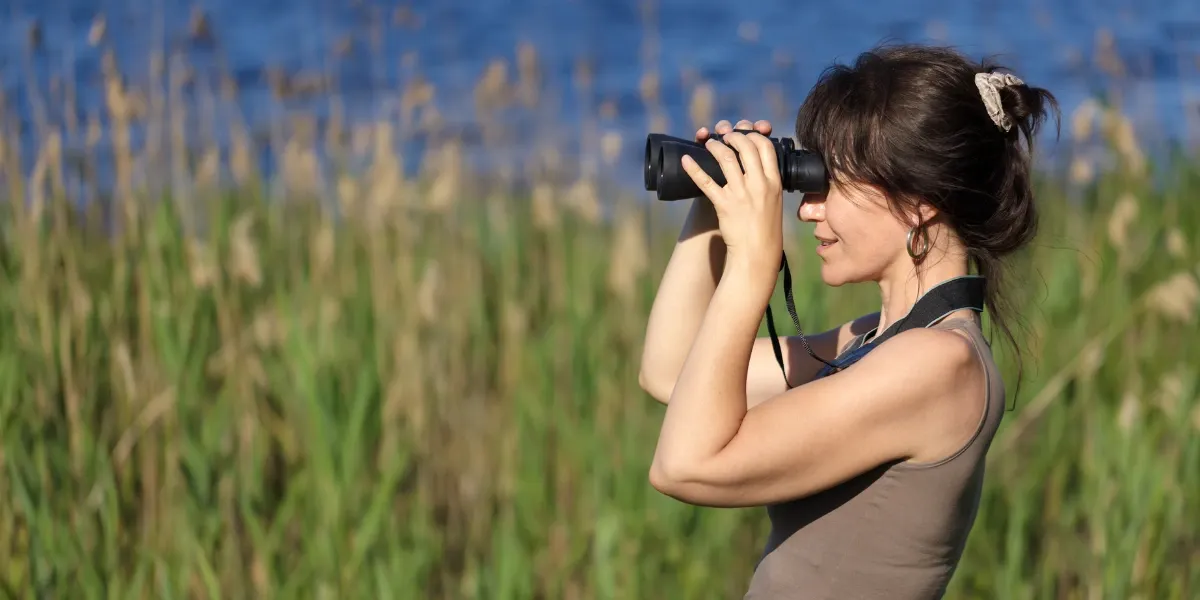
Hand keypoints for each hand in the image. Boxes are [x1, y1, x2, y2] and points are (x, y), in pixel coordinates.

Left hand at [683, 119, 782, 276]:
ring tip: (708, 143)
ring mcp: (740, 193)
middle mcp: (759, 184)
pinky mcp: (724, 204)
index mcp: (774, 182)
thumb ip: (767, 181)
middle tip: (724, 136)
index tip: (744, 134)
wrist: (757, 252)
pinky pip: (706, 181)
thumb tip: (757, 164)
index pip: (765, 146)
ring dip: (714, 146)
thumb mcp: (774, 200)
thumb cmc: (766, 228)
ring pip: (725, 158)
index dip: (753, 135)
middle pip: (745, 146)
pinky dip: (694, 169)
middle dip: (732, 136)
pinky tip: (686, 160)